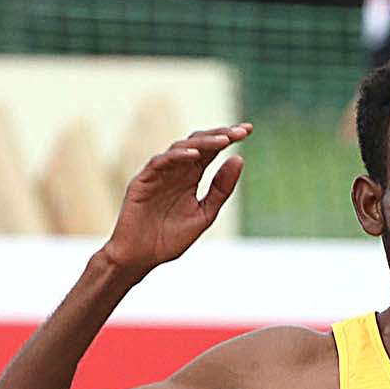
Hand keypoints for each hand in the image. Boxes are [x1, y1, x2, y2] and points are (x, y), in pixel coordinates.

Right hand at [103, 125, 252, 276]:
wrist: (141, 257)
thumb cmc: (170, 238)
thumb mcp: (204, 214)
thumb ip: (221, 189)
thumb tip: (239, 159)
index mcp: (191, 177)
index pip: (212, 151)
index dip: (228, 138)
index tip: (249, 130)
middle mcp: (176, 170)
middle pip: (199, 144)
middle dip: (220, 136)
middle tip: (240, 132)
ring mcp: (159, 173)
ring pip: (181, 148)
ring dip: (203, 143)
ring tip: (224, 141)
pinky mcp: (143, 180)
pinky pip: (161, 162)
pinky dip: (178, 156)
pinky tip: (195, 154)